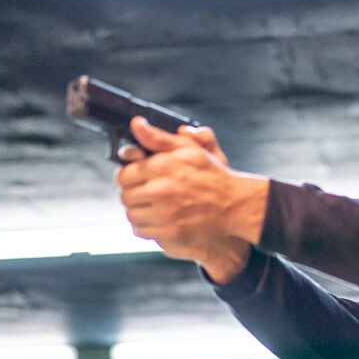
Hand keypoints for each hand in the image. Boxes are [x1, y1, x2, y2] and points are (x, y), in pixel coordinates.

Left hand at [116, 117, 267, 253]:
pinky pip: (142, 231)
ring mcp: (165, 214)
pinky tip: (157, 220)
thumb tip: (136, 124)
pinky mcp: (171, 233)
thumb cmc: (211, 175)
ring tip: (151, 207)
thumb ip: (158, 138)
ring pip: (131, 215)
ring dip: (138, 211)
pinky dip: (146, 227)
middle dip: (133, 194)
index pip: (123, 175)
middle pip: (125, 196)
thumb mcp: (188, 149)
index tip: (137, 179)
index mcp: (162, 167)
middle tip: (145, 194)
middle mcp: (161, 190)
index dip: (128, 177)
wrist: (234, 204)